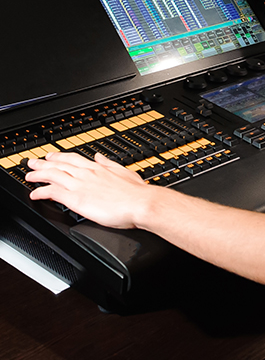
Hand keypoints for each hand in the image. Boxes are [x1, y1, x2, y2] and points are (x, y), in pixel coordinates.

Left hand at [26, 152, 152, 230]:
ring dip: (38, 175)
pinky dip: (41, 192)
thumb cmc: (137, 192)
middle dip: (44, 164)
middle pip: (59, 165)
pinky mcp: (77, 199)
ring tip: (29, 177)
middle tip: (33, 163)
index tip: (51, 156)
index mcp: (98, 168)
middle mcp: (87, 174)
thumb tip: (100, 156)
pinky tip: (35, 194)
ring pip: (53, 176)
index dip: (60, 157)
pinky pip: (53, 193)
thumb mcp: (124, 171)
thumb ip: (109, 164)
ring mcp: (81, 185)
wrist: (141, 203)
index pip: (73, 159)